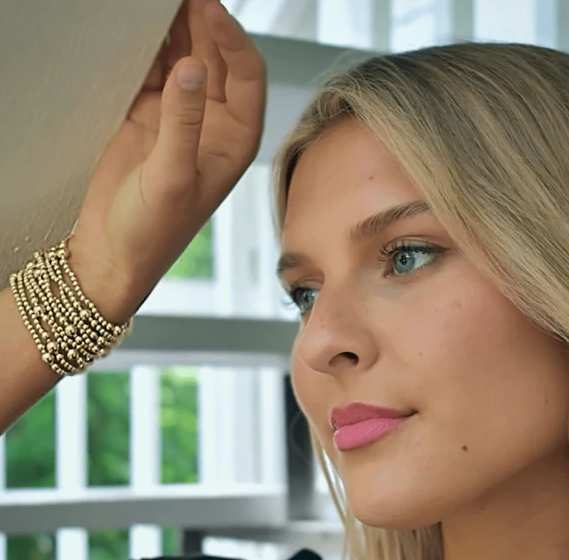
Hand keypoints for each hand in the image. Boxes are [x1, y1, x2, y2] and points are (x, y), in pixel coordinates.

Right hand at [67, 0, 265, 322]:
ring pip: (188, 59)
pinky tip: (143, 29)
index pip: (246, 74)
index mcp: (236, 139)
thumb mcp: (171, 177)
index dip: (230, 37)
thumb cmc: (152, 231)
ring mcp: (182, 118)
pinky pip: (155, 70)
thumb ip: (183, 121)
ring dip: (178, 30)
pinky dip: (150, 49)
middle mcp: (215, 125)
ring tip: (162, 3)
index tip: (207, 7)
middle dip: (204, 23)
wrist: (113, 251)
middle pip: (218, 59)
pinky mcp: (150, 116)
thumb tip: (193, 68)